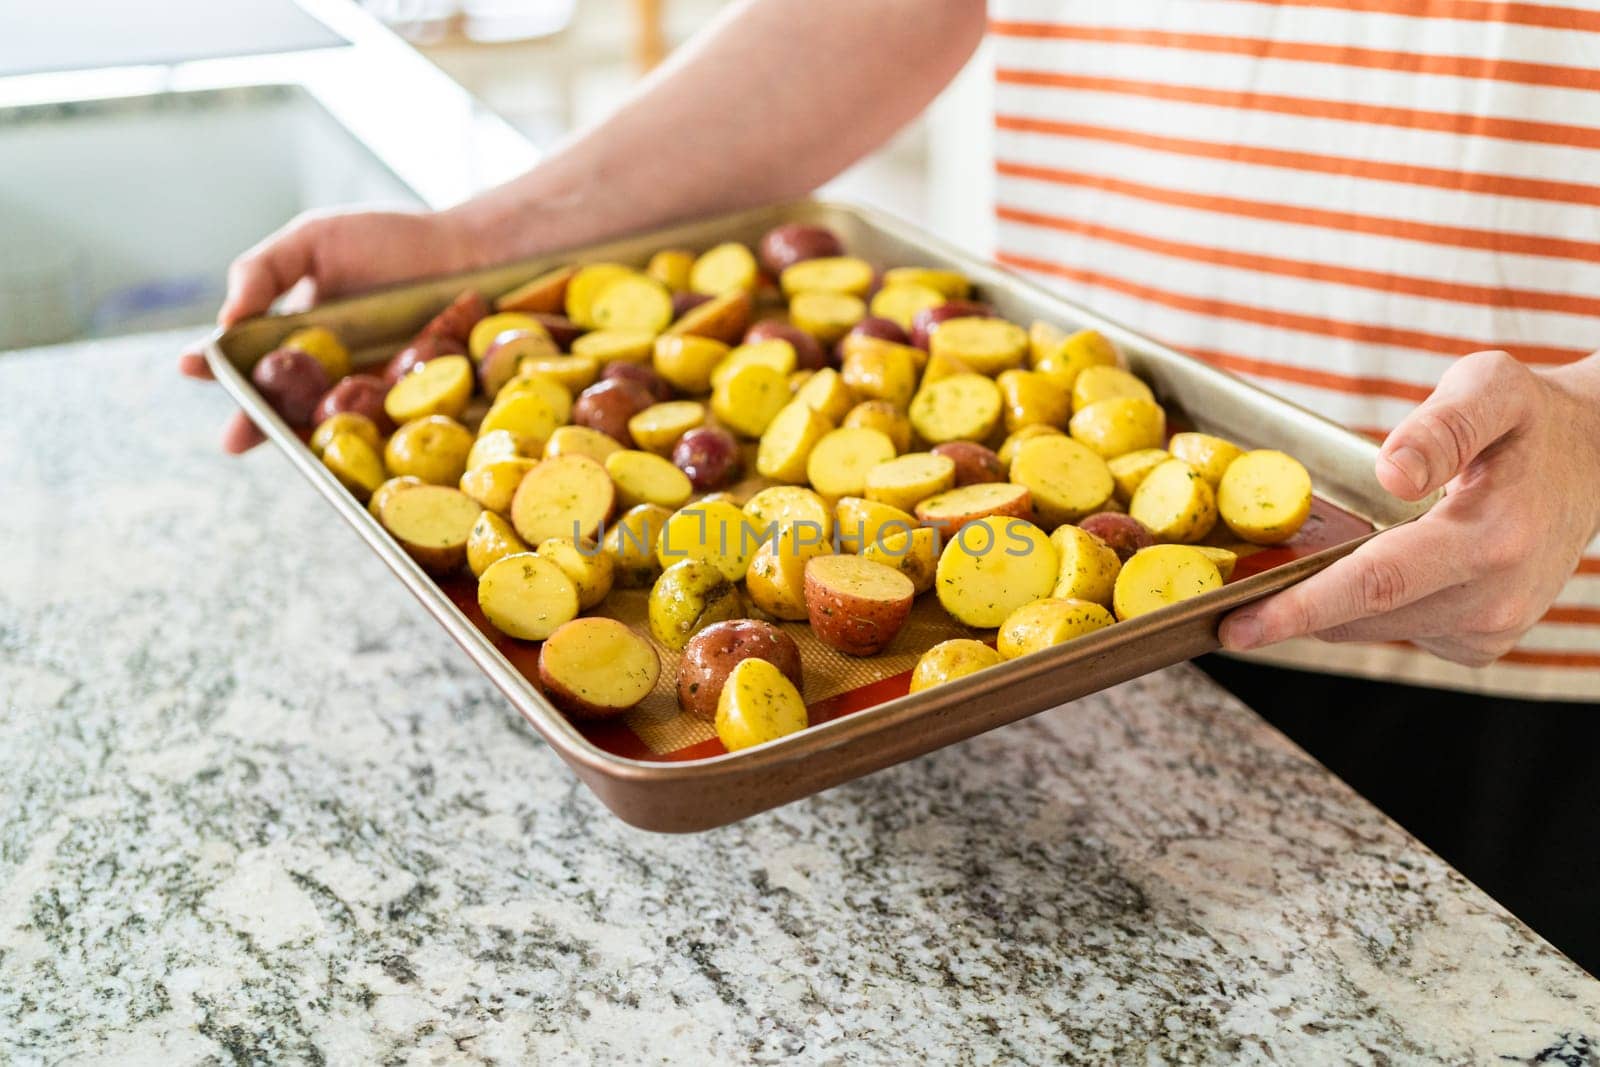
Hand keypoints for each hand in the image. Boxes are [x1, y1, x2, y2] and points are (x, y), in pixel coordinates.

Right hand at [179, 208, 481, 452]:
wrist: (469, 253)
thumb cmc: (390, 241)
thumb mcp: (314, 240)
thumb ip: (263, 270)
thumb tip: (226, 319)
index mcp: (294, 334)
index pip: (246, 357)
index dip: (216, 366)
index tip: (193, 367)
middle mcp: (326, 371)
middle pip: (281, 403)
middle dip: (255, 421)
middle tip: (233, 437)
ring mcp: (368, 392)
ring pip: (328, 425)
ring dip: (305, 438)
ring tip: (286, 446)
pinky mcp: (411, 408)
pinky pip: (384, 429)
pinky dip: (368, 439)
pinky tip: (354, 445)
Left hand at [1220, 349, 1599, 666]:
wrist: (1597, 463)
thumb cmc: (1532, 418)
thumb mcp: (1492, 387)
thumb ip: (1442, 425)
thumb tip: (1393, 474)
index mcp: (1491, 539)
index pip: (1376, 583)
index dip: (1300, 608)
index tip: (1235, 628)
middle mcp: (1493, 599)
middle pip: (1361, 614)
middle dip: (1286, 611)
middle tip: (1218, 603)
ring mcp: (1490, 629)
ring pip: (1372, 627)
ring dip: (1318, 608)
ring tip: (1268, 582)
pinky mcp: (1480, 643)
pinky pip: (1397, 629)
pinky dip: (1358, 609)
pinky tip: (1349, 573)